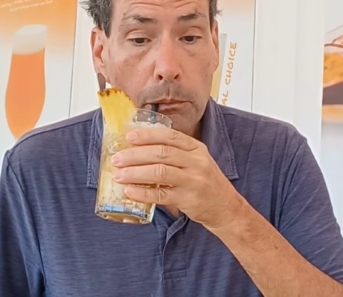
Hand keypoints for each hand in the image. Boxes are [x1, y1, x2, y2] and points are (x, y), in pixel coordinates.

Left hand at [110, 127, 243, 228]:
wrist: (225, 207)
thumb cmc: (205, 181)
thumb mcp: (197, 161)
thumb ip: (175, 154)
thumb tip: (139, 149)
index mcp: (196, 148)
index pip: (170, 136)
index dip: (148, 135)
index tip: (129, 137)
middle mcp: (196, 161)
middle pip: (161, 153)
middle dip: (136, 155)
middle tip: (117, 158)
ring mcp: (194, 180)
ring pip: (159, 172)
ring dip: (135, 173)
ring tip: (119, 175)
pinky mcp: (189, 199)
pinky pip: (161, 194)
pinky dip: (143, 192)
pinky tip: (130, 191)